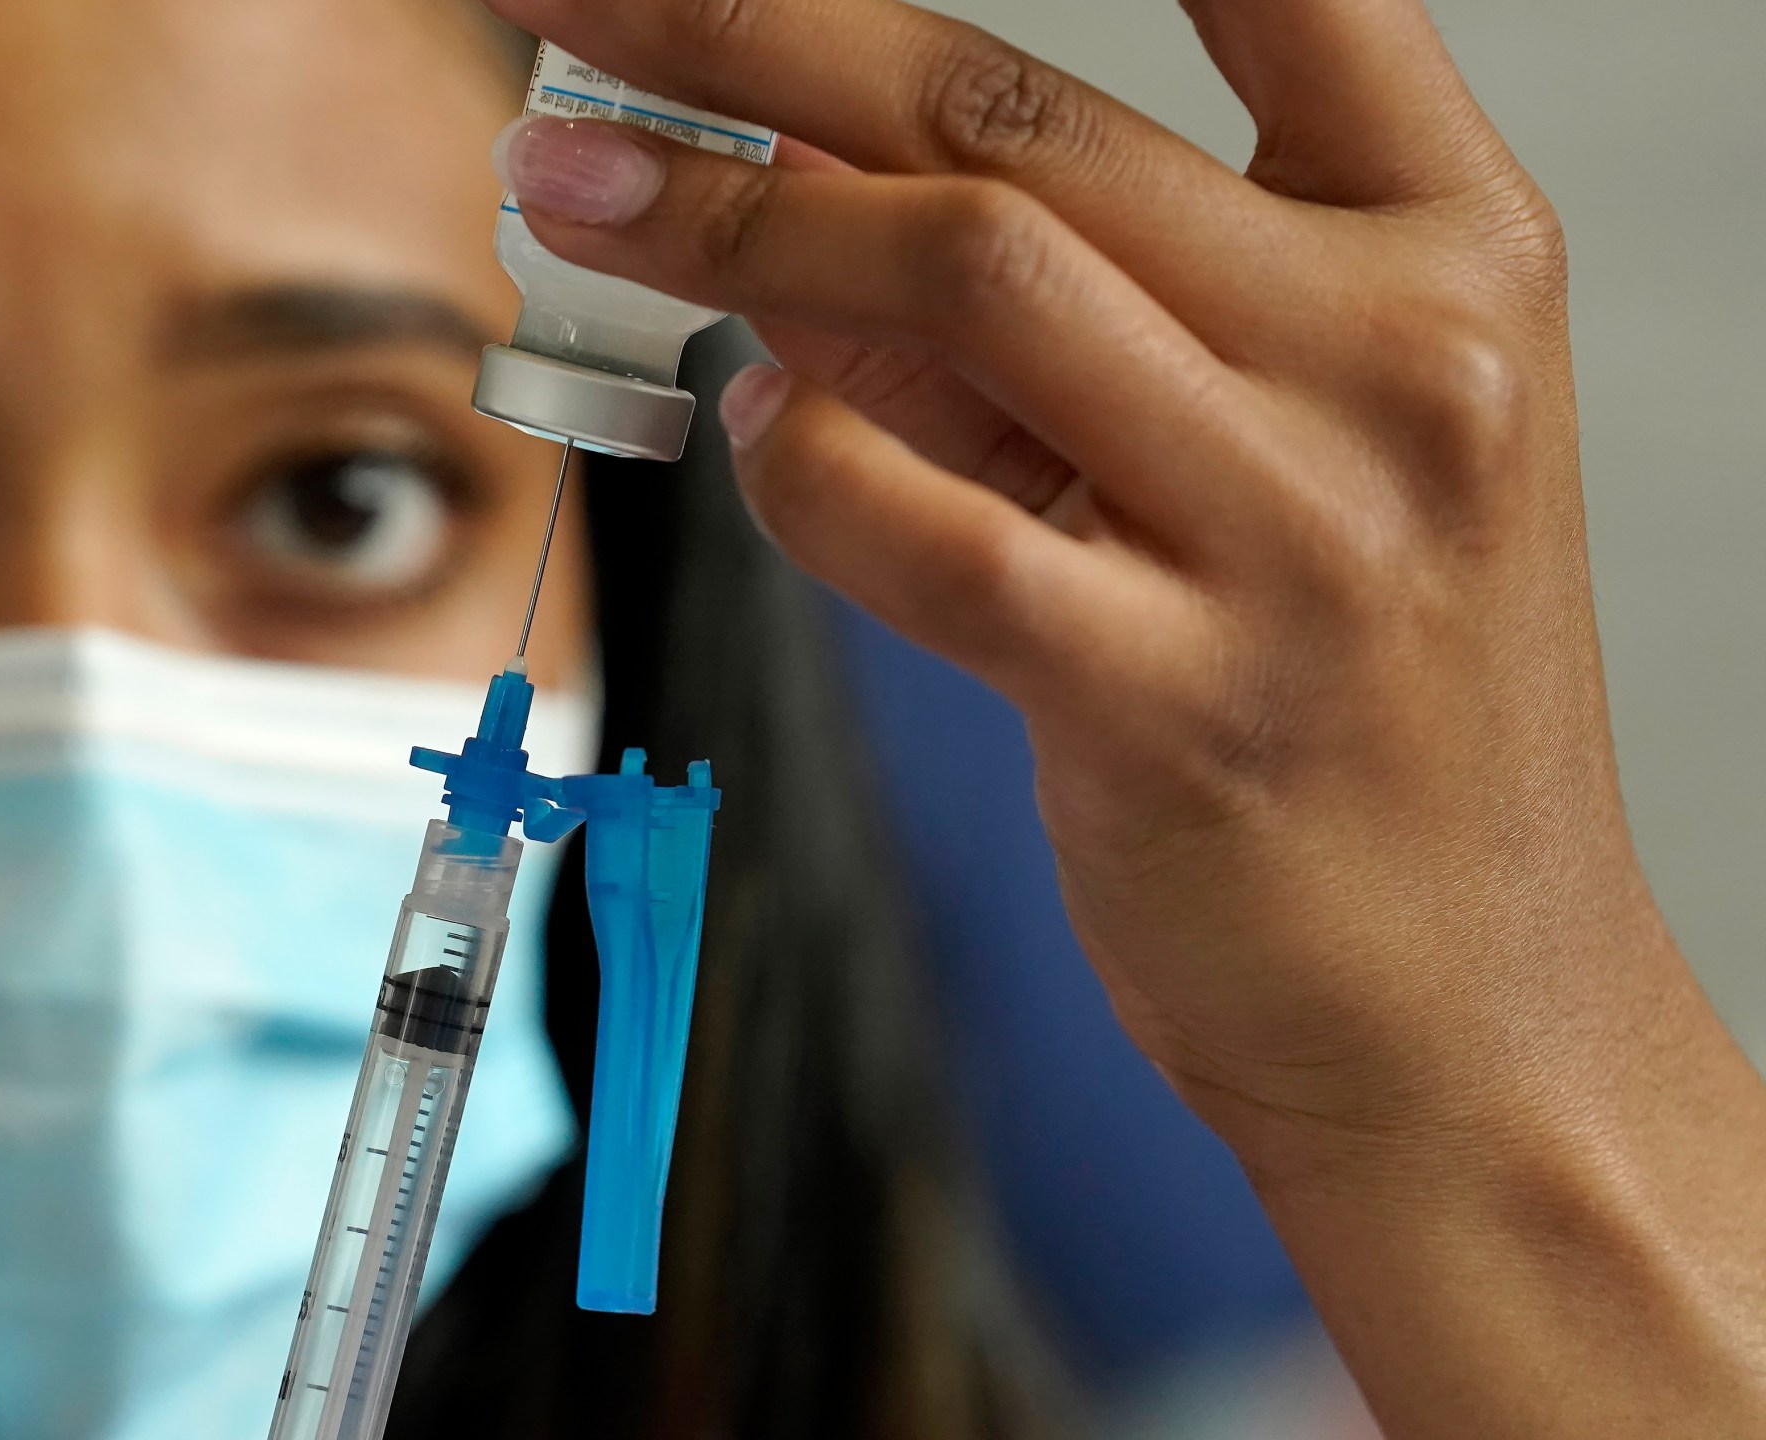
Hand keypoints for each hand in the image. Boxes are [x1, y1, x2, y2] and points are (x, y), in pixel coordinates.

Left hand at [485, 0, 1765, 1430]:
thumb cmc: (1357, 720)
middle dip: (749, 31)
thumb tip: (781, 186)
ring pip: (965, 278)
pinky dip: (796, 464)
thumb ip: (1050, 320)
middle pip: (1018, 122)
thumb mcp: (1263, 462)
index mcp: (1455, 256)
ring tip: (572, 188)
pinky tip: (751, 436)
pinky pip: (915, 527)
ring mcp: (1301, 535)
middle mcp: (1403, 363)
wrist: (1467, 1017)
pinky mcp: (1177, 703)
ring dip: (722, 219)